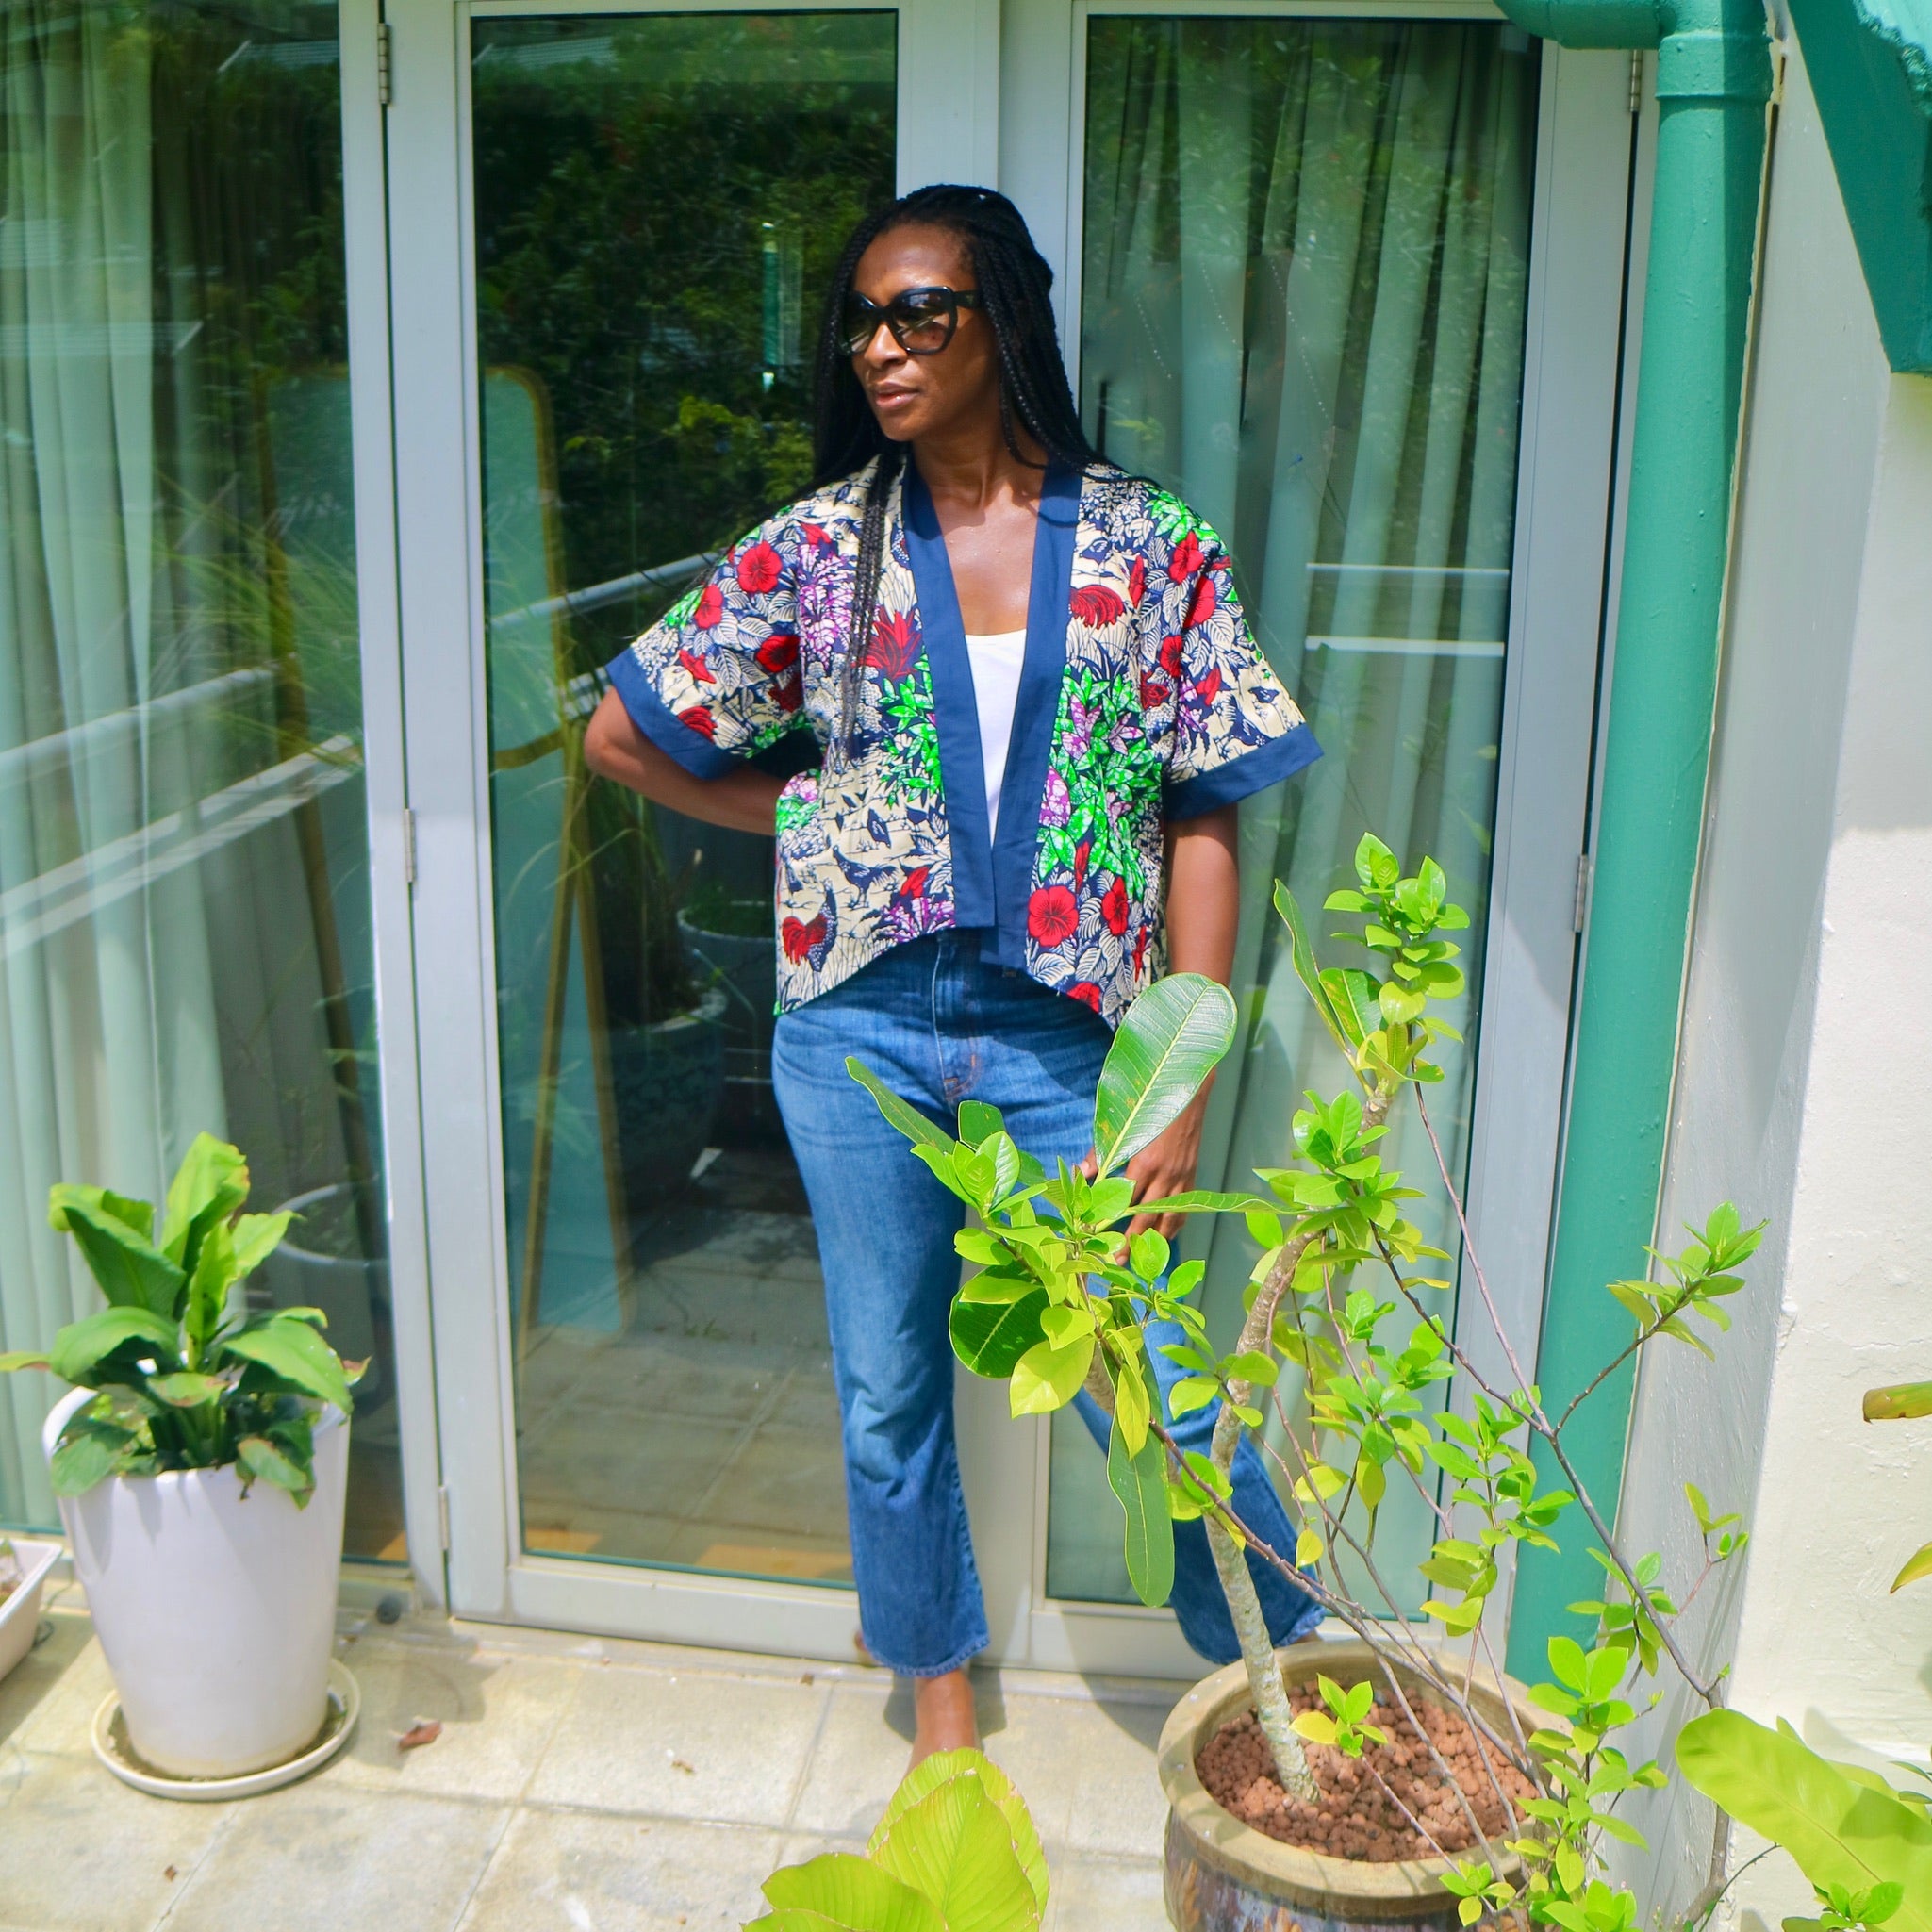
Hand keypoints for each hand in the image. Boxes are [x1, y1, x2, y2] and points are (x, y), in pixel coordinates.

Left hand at [1081, 1081, 1212, 1248]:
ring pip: (1168, 1218)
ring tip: (1143, 1258)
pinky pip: (1183, 1208)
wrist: (1187, 1093)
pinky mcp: (1192, 1177)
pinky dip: (1175, 1224)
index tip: (1099, 1238)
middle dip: (1131, 1241)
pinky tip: (1166, 1235)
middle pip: (1145, 1217)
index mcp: (1144, 1163)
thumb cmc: (1150, 1108)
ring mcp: (1181, 1178)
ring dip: (1155, 1240)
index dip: (1112, 1221)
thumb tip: (1082, 1173)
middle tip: (1119, 1261)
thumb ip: (1100, 1152)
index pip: (1124, 1202)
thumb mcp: (1121, 1127)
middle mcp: (1164, 1176)